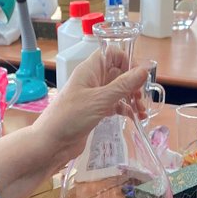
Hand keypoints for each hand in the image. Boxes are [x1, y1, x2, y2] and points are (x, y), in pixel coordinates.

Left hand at [29, 54, 148, 171]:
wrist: (51, 143)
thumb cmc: (70, 117)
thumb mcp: (100, 100)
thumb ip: (123, 85)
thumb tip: (145, 69)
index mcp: (90, 70)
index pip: (112, 54)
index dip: (127, 60)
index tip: (138, 75)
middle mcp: (92, 80)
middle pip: (118, 73)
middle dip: (133, 83)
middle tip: (142, 98)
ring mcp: (93, 96)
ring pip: (118, 90)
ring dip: (131, 98)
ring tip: (141, 112)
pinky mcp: (94, 111)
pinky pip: (114, 105)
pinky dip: (125, 109)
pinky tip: (135, 118)